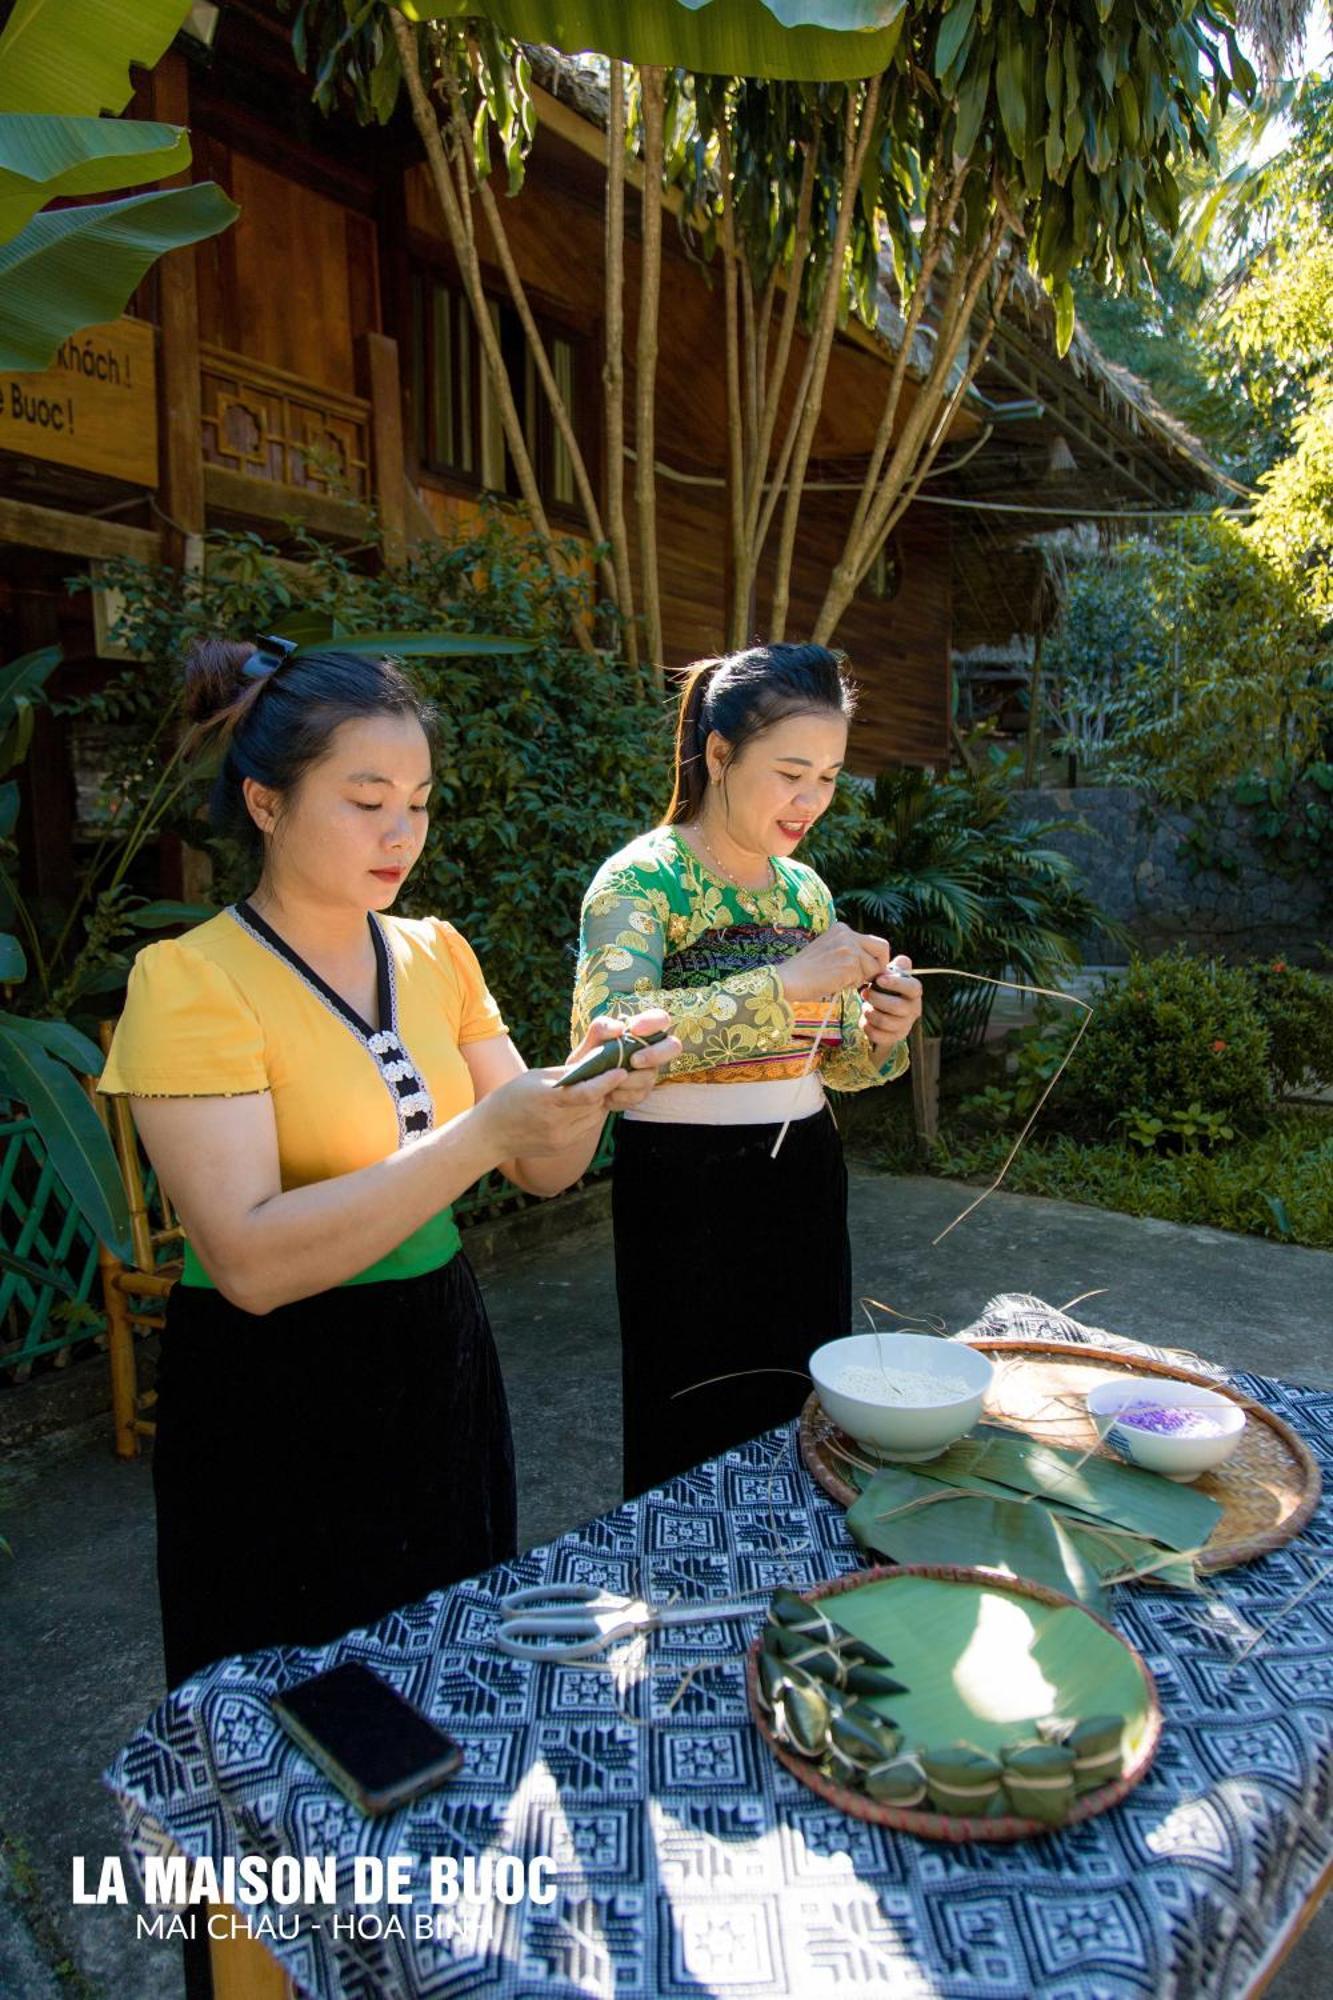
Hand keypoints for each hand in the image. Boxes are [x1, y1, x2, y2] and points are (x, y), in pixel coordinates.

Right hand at [479, 1013, 678, 1157]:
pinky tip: (582, 1106)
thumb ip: (566, 1073)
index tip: (621, 1071)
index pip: (587, 1093)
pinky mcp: (562, 1147)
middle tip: (612, 1072)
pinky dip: (589, 1115)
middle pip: (595, 1104)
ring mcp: (561, 1139)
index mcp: (547, 1100)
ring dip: (599, 1103)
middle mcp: (556, 1123)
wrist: (491, 1134)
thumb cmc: (511, 1097)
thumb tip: (596, 1063)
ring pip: (594, 1118)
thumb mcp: (536, 1077)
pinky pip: (586, 1128)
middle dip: (605, 1089)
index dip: (607, 1082)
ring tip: (596, 1089)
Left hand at [569, 1009, 678, 1111]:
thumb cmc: (586, 1061)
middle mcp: (649, 1050)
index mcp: (638, 1031)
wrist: (580, 1091)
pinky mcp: (642, 1091)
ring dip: (628, 1081)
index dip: (653, 1022)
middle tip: (634, 1061)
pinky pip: (640, 1094)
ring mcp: (648, 1072)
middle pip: (673, 1046)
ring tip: (607, 1084)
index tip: (635, 1029)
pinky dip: (621, 1096)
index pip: (660, 1018)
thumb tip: (619, 1027)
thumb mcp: (588, 1042)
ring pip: (651, 1075)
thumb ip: (601, 1028)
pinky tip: (608, 1095)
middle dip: (654, 1054)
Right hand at [778, 922, 889, 1003]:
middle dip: (878, 966)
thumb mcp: (829, 951)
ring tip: (838, 980)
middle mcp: (847, 934)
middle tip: (866, 979)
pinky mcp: (849, 964)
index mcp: (842, 929)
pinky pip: (862, 980)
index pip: (874, 942)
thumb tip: (877, 964)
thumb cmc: (806, 971)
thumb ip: (850, 952)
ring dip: (860, 979)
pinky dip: (850, 986)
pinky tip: (833, 983)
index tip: (867, 971)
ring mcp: (849, 948)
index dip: (875, 958)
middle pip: (883, 949)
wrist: (788, 979)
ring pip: (874, 969)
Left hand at [861, 954, 921, 1049]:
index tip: (879, 979)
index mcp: (914, 993)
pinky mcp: (894, 1038)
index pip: (913, 988)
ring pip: (885, 1022)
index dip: (896, 983)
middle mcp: (913, 1010)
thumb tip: (902, 961)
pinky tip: (865, 1020)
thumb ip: (897, 967)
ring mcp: (904, 1026)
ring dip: (870, 1013)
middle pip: (896, 1007)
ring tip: (864, 1006)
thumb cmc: (887, 990)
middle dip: (876, 999)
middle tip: (864, 992)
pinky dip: (867, 1027)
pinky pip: (878, 1035)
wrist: (885, 1012)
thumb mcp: (892, 975)